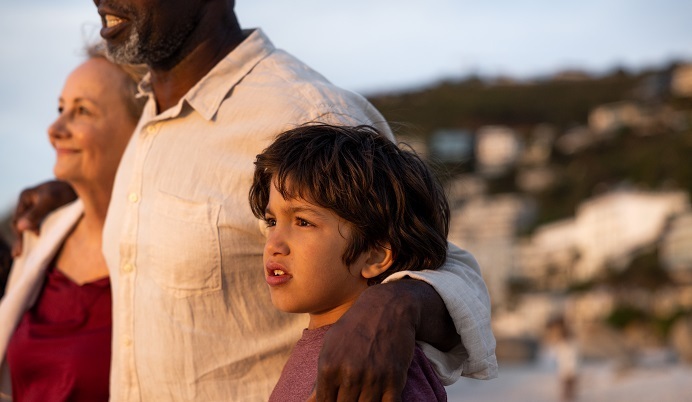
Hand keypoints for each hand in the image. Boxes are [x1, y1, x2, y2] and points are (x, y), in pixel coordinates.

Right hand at [11, 180, 75, 255]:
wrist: (85, 187)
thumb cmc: (68, 190)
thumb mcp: (51, 200)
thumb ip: (36, 212)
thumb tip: (20, 227)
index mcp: (26, 197)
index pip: (18, 219)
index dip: (19, 234)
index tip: (23, 248)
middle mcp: (30, 203)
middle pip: (22, 224)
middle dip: (21, 239)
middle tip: (18, 254)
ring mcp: (39, 208)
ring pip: (30, 226)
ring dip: (28, 239)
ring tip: (22, 254)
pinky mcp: (49, 214)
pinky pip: (41, 226)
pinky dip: (38, 235)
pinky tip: (38, 246)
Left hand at [309, 281, 421, 401]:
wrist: (388, 307)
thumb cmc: (355, 327)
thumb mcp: (331, 345)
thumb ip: (320, 377)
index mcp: (329, 366)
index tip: (338, 398)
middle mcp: (350, 374)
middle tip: (352, 395)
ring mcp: (373, 378)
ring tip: (363, 395)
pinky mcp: (395, 380)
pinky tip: (380, 397)